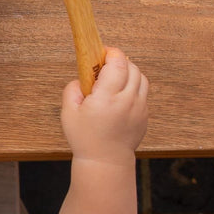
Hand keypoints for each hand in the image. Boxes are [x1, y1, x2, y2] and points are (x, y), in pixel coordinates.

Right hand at [61, 47, 148, 162]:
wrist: (105, 161)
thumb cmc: (85, 138)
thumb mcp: (68, 113)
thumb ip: (72, 90)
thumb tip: (81, 79)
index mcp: (107, 98)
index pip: (118, 64)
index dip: (112, 53)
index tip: (103, 52)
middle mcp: (127, 101)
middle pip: (132, 67)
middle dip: (119, 61)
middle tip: (105, 65)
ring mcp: (139, 108)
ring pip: (141, 78)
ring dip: (129, 72)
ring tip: (115, 77)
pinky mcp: (145, 115)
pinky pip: (143, 92)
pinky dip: (133, 86)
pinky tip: (120, 93)